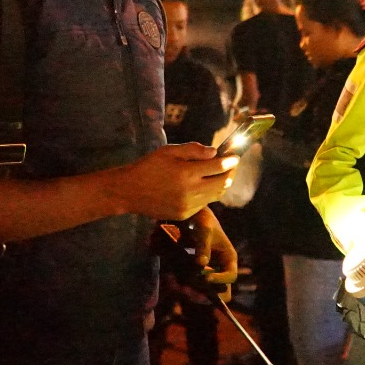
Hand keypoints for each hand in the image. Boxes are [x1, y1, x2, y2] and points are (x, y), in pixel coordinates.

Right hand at [118, 143, 237, 219]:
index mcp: (186, 173)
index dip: (230, 161)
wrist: (129, 191)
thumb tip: (215, 152)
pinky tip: (204, 185)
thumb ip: (193, 150)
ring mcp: (188, 205)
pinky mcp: (184, 214)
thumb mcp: (168, 151)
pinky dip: (209, 194)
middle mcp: (190, 191)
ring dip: (222, 184)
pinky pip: (204, 203)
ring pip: (216, 195)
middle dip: (230, 173)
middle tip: (231, 166)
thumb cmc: (148, 166)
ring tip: (221, 175)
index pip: (218, 167)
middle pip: (222, 183)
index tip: (235, 156)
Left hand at [186, 207, 237, 286]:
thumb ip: (203, 246)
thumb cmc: (201, 220)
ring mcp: (208, 272)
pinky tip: (173, 281)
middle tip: (189, 290)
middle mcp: (221, 268)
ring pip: (205, 291)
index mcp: (229, 258)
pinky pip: (192, 286)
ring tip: (178, 286)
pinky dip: (184, 286)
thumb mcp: (204, 231)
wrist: (188, 218)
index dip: (220, 280)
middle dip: (205, 292)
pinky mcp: (195, 274)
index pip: (231, 276)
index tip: (205, 278)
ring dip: (193, 291)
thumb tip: (202, 264)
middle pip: (220, 290)